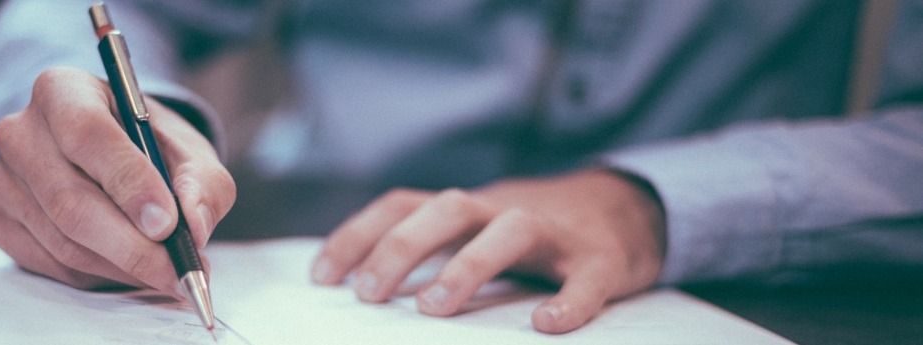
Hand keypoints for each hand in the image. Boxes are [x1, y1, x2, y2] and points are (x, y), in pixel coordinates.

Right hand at [0, 67, 234, 292]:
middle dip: (132, 246)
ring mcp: (3, 180)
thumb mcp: (190, 151)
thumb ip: (202, 183)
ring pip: (63, 241)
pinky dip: (99, 276)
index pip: (87, 133)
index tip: (167, 223)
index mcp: (63, 90)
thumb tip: (193, 225)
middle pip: (70, 200)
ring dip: (123, 267)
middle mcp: (20, 131)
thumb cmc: (151, 147)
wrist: (115, 157)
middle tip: (178, 270)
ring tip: (167, 273)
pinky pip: (52, 264)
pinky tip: (131, 268)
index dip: (128, 181)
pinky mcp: (0, 223)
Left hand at [311, 169, 664, 333]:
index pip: (402, 205)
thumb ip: (431, 250)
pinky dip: (569, 300)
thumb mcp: (476, 230)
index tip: (322, 277)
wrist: (627, 208)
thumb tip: (364, 288)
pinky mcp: (602, 258)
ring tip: (434, 308)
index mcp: (467, 208)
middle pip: (448, 209)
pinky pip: (586, 277)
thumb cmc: (533, 233)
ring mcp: (555, 232)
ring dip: (468, 265)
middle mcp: (504, 210)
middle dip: (402, 247)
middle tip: (369, 294)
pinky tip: (547, 325)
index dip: (358, 235)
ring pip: (510, 230)